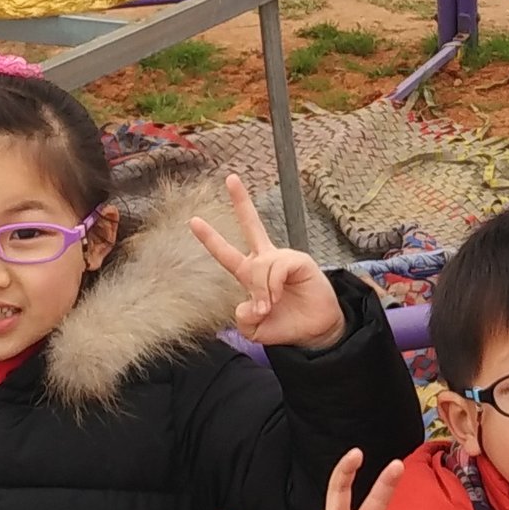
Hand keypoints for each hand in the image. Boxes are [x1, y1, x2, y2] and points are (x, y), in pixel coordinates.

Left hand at [189, 173, 344, 347]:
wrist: (315, 331)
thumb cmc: (286, 325)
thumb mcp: (255, 330)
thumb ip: (243, 319)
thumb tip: (248, 303)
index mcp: (250, 274)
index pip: (226, 253)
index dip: (210, 238)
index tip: (193, 220)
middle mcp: (266, 261)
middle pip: (251, 225)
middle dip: (241, 201)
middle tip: (230, 178)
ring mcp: (282, 259)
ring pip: (259, 267)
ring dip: (261, 291)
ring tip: (269, 307)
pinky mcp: (298, 261)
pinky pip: (275, 268)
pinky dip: (273, 286)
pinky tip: (279, 297)